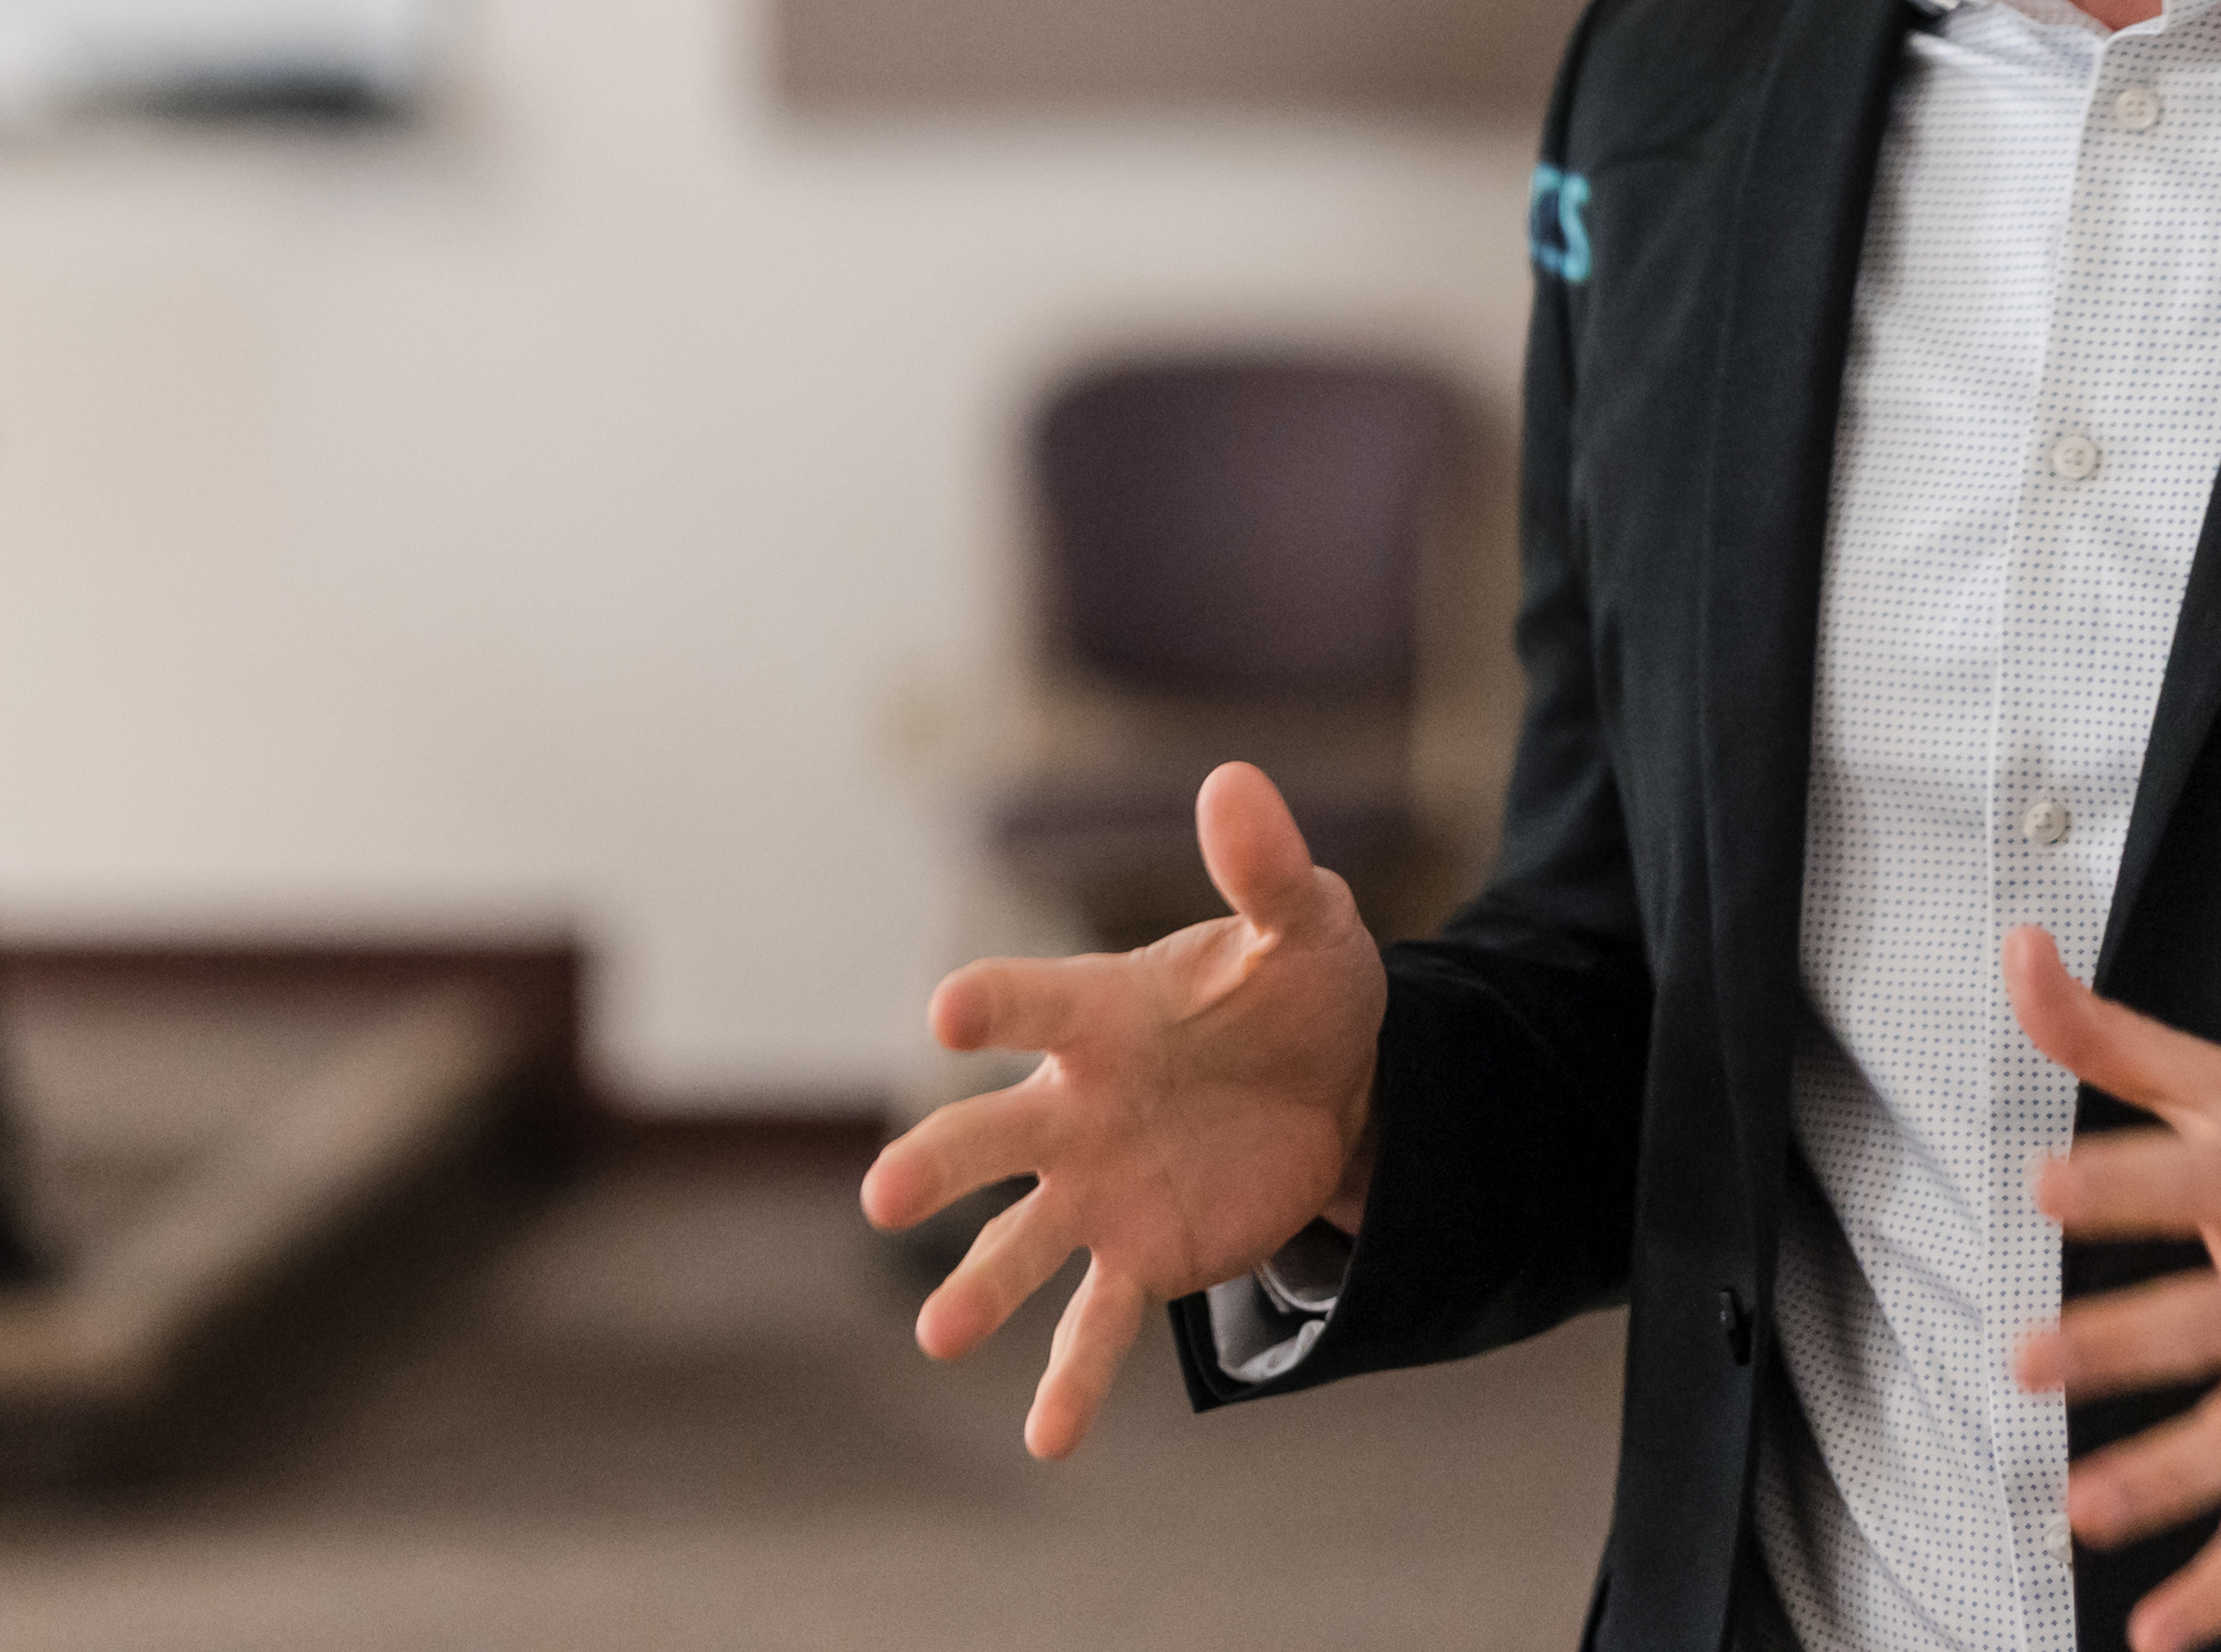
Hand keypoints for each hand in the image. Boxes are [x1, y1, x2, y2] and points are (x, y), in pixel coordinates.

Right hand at [859, 761, 1388, 1458]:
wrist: (1337, 1086)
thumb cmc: (1295, 987)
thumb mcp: (1302, 926)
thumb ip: (1266, 867)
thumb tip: (1233, 780)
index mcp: (1099, 1014)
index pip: (1028, 1004)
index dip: (990, 1006)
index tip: (948, 1017)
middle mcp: (1074, 1105)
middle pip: (990, 1136)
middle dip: (938, 1165)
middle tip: (883, 1198)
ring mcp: (1096, 1188)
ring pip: (1021, 1242)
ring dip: (978, 1287)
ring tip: (936, 1336)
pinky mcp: (1141, 1253)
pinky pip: (1096, 1322)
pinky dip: (1072, 1379)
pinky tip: (1048, 1440)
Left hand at [2004, 926, 2220, 1651]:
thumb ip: (2114, 1038)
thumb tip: (2020, 957)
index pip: (2191, 1179)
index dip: (2119, 1181)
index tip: (2048, 1183)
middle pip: (2210, 1319)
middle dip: (2126, 1343)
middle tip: (2041, 1359)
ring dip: (2163, 1479)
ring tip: (2084, 1507)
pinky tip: (2160, 1628)